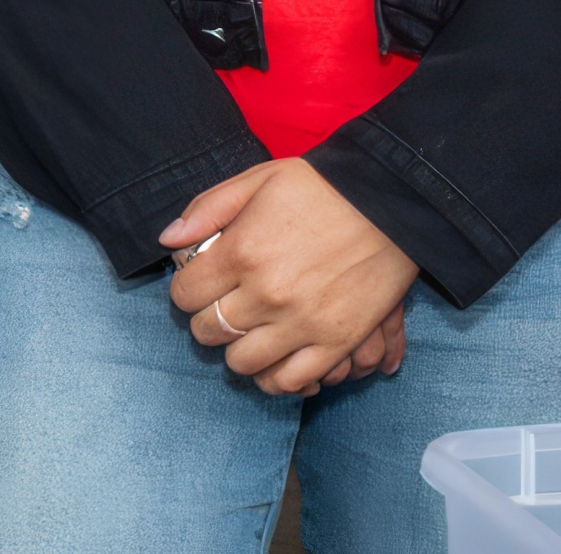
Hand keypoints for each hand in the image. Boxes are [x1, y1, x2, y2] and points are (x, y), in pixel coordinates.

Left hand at [160, 159, 419, 396]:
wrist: (392, 202)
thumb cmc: (322, 187)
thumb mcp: (259, 179)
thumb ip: (208, 208)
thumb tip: (168, 240)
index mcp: (242, 251)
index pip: (185, 295)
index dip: (186, 290)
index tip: (199, 284)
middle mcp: (266, 294)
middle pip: (208, 332)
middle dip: (208, 319)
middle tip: (224, 306)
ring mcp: (301, 323)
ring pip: (242, 363)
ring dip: (238, 349)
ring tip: (250, 331)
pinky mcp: (335, 343)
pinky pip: (289, 381)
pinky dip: (275, 376)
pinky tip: (275, 357)